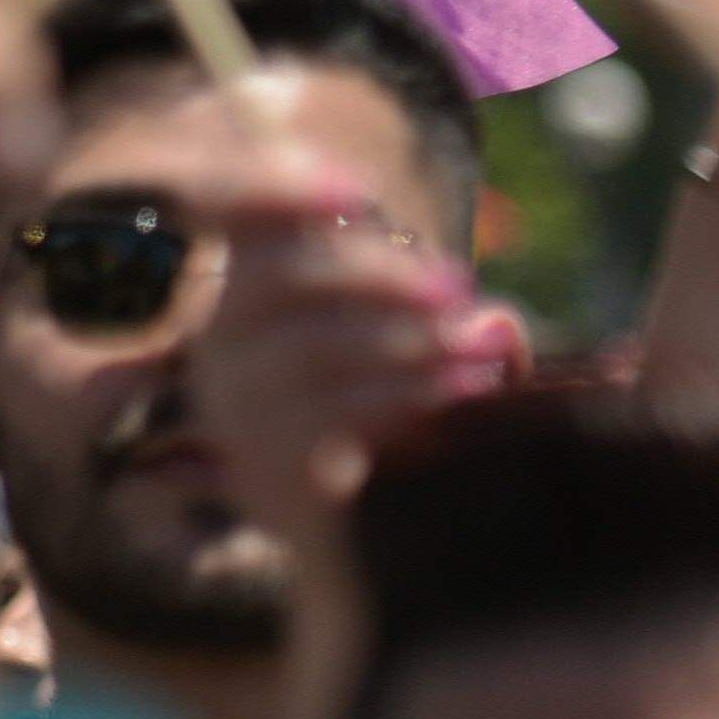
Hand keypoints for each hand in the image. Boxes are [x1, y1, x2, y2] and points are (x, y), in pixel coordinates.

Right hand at [187, 96, 519, 554]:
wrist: (378, 533)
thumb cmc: (409, 411)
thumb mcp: (432, 342)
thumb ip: (459, 317)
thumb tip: (496, 324)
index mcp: (253, 285)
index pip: (225, 207)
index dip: (271, 185)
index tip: (354, 190)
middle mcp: (222, 346)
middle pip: (275, 279)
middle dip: (373, 275)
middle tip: (456, 288)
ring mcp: (236, 412)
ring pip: (302, 351)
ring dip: (399, 340)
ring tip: (474, 351)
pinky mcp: (265, 472)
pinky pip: (321, 421)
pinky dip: (398, 398)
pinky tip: (460, 392)